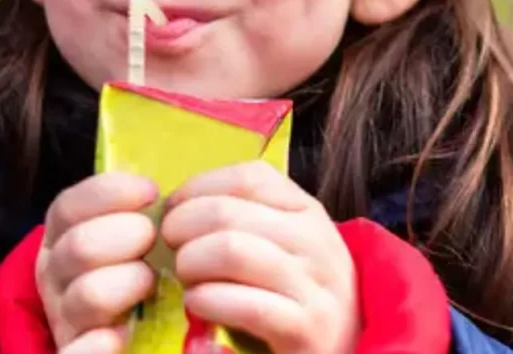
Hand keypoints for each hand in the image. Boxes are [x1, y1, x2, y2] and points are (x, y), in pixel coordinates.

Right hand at [36, 173, 158, 353]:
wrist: (113, 329)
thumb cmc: (126, 266)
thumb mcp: (119, 231)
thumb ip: (130, 209)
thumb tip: (156, 188)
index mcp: (60, 236)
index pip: (68, 207)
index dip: (108, 192)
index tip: (150, 192)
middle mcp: (55, 274)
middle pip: (79, 246)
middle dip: (125, 235)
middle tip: (152, 240)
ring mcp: (65, 316)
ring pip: (88, 295)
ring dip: (127, 284)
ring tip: (152, 284)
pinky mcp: (75, 351)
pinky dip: (97, 346)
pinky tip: (119, 334)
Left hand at [162, 161, 358, 353]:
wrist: (341, 351)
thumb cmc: (297, 295)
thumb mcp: (283, 245)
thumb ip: (244, 219)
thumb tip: (178, 205)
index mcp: (307, 210)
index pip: (247, 177)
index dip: (197, 188)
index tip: (173, 211)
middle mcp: (315, 240)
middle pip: (227, 212)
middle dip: (182, 228)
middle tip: (171, 249)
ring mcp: (316, 284)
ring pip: (231, 250)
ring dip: (192, 263)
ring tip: (186, 279)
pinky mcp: (308, 328)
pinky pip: (244, 303)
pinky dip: (207, 300)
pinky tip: (199, 304)